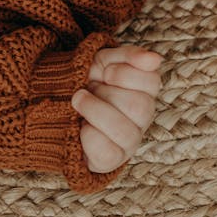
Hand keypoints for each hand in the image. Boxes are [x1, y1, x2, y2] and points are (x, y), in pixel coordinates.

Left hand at [72, 45, 162, 174]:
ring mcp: (131, 141)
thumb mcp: (105, 61)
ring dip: (94, 111)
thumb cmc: (91, 82)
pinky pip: (107, 153)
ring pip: (124, 132)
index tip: (106, 71)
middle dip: (106, 94)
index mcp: (147, 91)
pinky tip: (81, 127)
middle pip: (139, 107)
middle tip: (88, 88)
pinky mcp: (113, 160)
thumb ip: (129, 56)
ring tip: (78, 101)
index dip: (124, 73)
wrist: (62, 107)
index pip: (152, 81)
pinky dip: (88, 136)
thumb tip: (154, 59)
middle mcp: (144, 117)